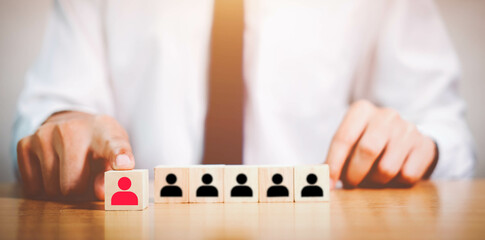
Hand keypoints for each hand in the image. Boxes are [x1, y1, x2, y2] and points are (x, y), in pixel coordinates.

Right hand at [16, 111, 134, 199]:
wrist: (73, 122)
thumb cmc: (99, 144)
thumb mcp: (116, 154)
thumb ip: (114, 175)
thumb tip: (100, 192)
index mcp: (105, 132)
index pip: (114, 146)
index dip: (119, 156)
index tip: (124, 164)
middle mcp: (73, 129)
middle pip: (73, 186)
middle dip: (80, 189)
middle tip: (84, 173)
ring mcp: (45, 134)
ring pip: (52, 189)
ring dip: (61, 187)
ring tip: (70, 167)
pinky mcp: (25, 143)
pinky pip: (32, 188)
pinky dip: (43, 186)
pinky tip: (53, 168)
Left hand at [326, 100, 436, 187]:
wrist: (406, 137)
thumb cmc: (368, 141)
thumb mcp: (350, 141)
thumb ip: (334, 157)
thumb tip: (318, 177)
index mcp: (361, 110)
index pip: (343, 138)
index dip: (334, 164)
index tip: (329, 183)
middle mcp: (386, 115)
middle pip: (367, 151)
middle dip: (355, 174)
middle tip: (351, 184)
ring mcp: (408, 129)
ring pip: (387, 168)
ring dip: (376, 181)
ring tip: (372, 177)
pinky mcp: (424, 146)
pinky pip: (406, 175)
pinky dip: (396, 182)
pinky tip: (393, 174)